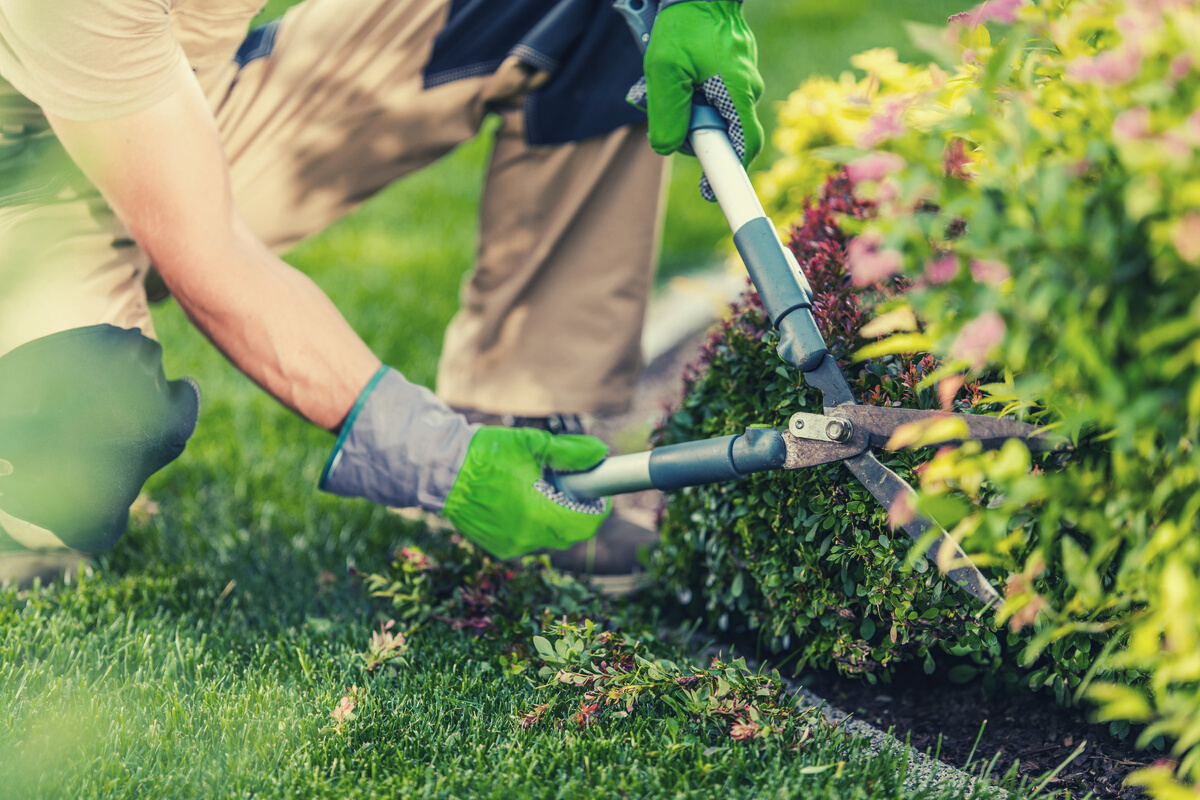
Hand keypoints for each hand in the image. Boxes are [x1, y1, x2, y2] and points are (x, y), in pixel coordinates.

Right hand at [443, 427, 609, 558]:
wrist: (442, 472)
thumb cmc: (487, 454)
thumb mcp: (533, 445)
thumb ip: (571, 452)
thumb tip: (600, 453)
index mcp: (539, 514)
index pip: (587, 523)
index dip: (599, 507)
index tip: (598, 490)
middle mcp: (527, 538)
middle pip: (571, 533)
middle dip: (578, 511)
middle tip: (572, 485)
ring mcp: (512, 546)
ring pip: (550, 537)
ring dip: (556, 517)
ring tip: (542, 488)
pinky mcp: (499, 548)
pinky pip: (529, 539)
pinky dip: (534, 523)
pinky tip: (522, 500)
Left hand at [643, 0, 763, 168]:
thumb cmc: (684, 25)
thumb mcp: (664, 70)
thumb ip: (665, 113)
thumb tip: (666, 147)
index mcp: (738, 93)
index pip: (744, 147)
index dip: (729, 175)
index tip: (711, 192)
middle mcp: (748, 89)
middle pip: (723, 133)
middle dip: (694, 132)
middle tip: (669, 112)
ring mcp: (744, 79)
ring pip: (717, 113)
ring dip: (691, 110)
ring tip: (672, 84)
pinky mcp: (735, 72)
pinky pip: (717, 96)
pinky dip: (696, 94)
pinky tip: (681, 75)